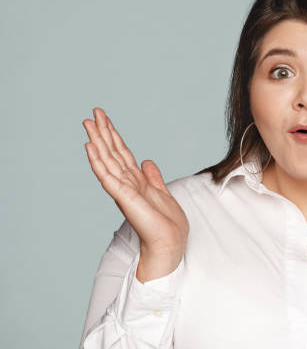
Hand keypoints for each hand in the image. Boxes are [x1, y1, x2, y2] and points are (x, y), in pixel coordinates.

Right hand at [82, 107, 188, 281]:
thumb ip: (153, 178)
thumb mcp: (162, 193)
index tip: (105, 118)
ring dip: (97, 141)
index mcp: (136, 181)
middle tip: (93, 112)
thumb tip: (147, 162)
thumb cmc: (165, 224)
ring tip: (87, 124)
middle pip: (112, 152)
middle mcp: (127, 183)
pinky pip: (108, 177)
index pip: (122, 153)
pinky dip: (98, 162)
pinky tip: (91, 148)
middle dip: (103, 132)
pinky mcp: (124, 198)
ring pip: (107, 160)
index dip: (114, 135)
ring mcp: (123, 190)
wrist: (169, 243)